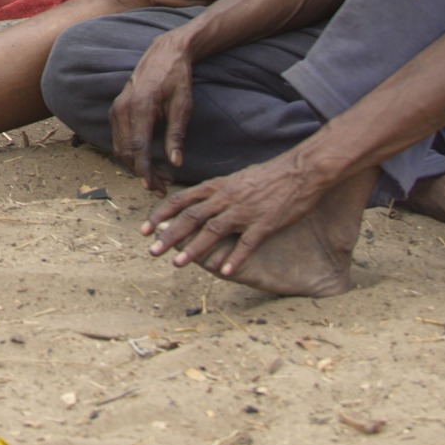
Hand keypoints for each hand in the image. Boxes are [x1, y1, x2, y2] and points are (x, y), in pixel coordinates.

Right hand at [109, 28, 199, 192]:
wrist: (164, 54)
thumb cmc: (176, 79)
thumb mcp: (183, 107)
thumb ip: (176, 135)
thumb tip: (175, 163)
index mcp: (140, 107)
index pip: (138, 147)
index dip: (144, 170)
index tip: (153, 187)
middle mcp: (123, 108)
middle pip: (126, 151)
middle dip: (142, 172)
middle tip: (163, 185)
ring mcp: (116, 108)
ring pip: (120, 147)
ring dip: (136, 165)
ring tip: (158, 176)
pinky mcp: (116, 109)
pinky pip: (118, 138)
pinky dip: (130, 153)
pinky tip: (147, 159)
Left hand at [141, 152, 329, 276]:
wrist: (300, 171)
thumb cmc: (267, 176)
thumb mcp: (234, 179)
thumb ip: (215, 191)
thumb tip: (195, 200)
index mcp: (217, 186)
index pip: (182, 199)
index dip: (161, 214)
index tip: (144, 229)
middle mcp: (226, 197)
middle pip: (192, 216)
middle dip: (170, 235)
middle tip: (152, 251)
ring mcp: (245, 211)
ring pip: (213, 230)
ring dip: (193, 248)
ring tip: (177, 264)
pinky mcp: (266, 223)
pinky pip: (247, 243)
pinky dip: (235, 258)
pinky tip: (224, 272)